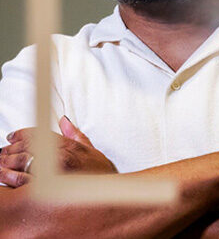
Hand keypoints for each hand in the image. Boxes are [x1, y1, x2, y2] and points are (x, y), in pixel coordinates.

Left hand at [0, 116, 116, 187]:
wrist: (109, 195)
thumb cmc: (101, 175)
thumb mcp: (91, 150)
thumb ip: (74, 135)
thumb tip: (63, 121)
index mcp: (68, 146)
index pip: (38, 134)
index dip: (21, 134)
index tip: (12, 137)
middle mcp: (59, 158)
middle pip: (27, 147)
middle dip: (12, 148)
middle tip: (4, 151)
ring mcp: (52, 174)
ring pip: (22, 163)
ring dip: (7, 161)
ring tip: (1, 163)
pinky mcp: (46, 190)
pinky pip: (22, 181)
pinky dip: (10, 176)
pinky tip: (4, 175)